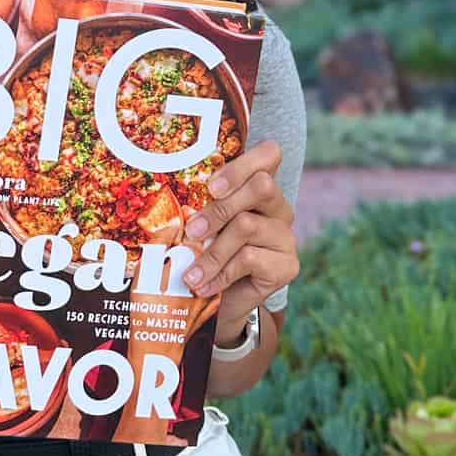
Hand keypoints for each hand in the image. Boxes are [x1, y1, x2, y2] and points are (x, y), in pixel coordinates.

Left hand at [181, 140, 298, 343]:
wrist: (221, 301)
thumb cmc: (205, 251)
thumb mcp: (199, 223)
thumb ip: (197, 206)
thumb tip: (168, 202)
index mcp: (257, 185)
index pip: (269, 154)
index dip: (242, 165)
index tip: (211, 187)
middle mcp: (277, 206)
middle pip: (262, 186)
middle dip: (221, 207)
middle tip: (193, 230)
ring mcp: (285, 235)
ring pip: (247, 226)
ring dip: (211, 251)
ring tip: (189, 272)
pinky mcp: (287, 265)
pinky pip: (250, 260)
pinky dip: (220, 274)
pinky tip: (203, 285)